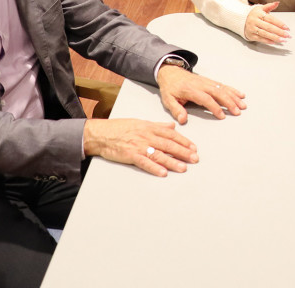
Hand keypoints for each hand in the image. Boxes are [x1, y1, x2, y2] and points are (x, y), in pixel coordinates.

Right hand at [83, 118, 197, 176]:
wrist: (100, 133)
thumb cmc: (119, 127)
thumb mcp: (140, 122)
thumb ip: (157, 125)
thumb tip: (172, 126)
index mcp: (150, 127)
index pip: (171, 134)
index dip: (184, 141)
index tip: (193, 147)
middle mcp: (146, 136)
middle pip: (168, 145)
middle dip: (183, 152)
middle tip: (194, 158)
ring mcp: (139, 146)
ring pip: (159, 154)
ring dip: (172, 162)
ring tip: (183, 167)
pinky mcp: (130, 155)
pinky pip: (145, 163)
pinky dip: (154, 168)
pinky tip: (163, 173)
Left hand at [157, 65, 245, 124]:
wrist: (170, 72)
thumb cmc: (170, 87)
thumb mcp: (168, 100)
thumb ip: (176, 110)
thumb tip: (183, 119)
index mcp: (190, 90)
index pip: (205, 99)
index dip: (215, 107)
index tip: (222, 116)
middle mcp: (201, 84)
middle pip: (218, 92)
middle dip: (229, 102)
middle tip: (238, 111)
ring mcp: (206, 82)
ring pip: (222, 88)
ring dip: (233, 96)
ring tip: (242, 105)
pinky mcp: (209, 81)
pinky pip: (222, 85)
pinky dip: (232, 90)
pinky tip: (240, 94)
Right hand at [244, 1, 289, 43]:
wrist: (241, 20)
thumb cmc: (254, 14)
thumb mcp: (260, 8)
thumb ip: (269, 6)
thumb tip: (277, 3)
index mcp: (259, 14)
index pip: (271, 19)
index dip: (280, 24)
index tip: (287, 28)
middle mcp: (255, 21)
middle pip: (269, 27)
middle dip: (279, 32)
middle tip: (287, 35)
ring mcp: (252, 29)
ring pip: (265, 34)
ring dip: (275, 38)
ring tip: (283, 40)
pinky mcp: (251, 35)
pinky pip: (260, 39)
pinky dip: (268, 41)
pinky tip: (274, 42)